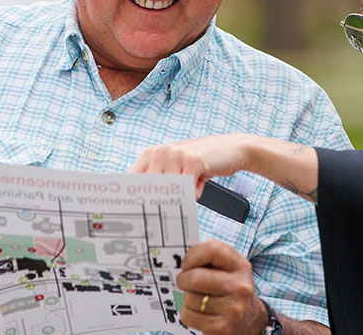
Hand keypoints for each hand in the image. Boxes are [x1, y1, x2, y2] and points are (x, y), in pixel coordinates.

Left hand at [130, 134, 259, 197]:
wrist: (232, 149)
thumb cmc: (202, 162)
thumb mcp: (177, 167)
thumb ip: (160, 180)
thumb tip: (143, 206)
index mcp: (152, 153)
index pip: (132, 178)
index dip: (130, 196)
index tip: (129, 212)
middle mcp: (161, 152)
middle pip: (150, 189)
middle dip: (159, 201)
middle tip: (170, 205)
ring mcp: (176, 155)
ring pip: (170, 191)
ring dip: (183, 194)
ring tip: (194, 182)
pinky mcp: (193, 161)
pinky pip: (188, 190)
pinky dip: (196, 192)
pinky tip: (202, 180)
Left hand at [176, 240, 266, 334]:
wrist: (250, 319)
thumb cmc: (231, 288)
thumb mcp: (229, 268)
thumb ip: (210, 258)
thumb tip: (181, 258)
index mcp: (240, 266)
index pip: (212, 250)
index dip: (192, 256)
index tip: (187, 264)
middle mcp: (240, 286)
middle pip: (196, 278)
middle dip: (183, 279)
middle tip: (183, 281)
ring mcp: (233, 309)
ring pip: (190, 298)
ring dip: (186, 297)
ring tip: (196, 297)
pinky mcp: (222, 327)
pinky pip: (188, 316)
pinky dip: (187, 313)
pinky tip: (198, 311)